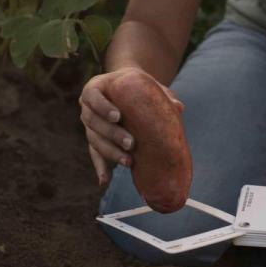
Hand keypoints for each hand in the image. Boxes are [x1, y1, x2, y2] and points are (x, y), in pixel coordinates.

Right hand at [78, 67, 184, 188]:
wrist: (126, 90)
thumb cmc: (136, 85)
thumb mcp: (147, 84)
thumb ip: (160, 93)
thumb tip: (178, 107)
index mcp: (96, 88)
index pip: (92, 96)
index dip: (102, 107)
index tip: (118, 116)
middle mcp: (87, 107)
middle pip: (93, 122)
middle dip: (112, 134)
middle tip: (131, 143)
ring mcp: (90, 125)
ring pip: (94, 140)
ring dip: (110, 152)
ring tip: (128, 162)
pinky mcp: (94, 140)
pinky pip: (95, 155)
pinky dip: (100, 168)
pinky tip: (105, 181)